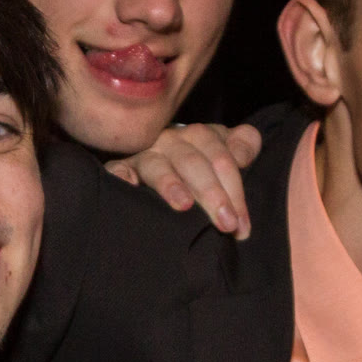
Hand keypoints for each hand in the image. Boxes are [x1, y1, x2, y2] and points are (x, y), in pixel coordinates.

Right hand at [103, 122, 261, 238]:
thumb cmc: (203, 163)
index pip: (222, 159)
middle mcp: (172, 140)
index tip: (242, 225)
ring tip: (184, 206)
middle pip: (194, 163)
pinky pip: (118, 170)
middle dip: (212, 194)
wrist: (166, 161)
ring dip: (171, 184)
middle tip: (226, 225)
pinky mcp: (122, 168)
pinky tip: (128, 188)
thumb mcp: (226, 152)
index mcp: (201, 135)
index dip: (235, 191)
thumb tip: (242, 156)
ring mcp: (146, 155)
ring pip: (158, 166)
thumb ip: (244, 146)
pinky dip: (121, 177)